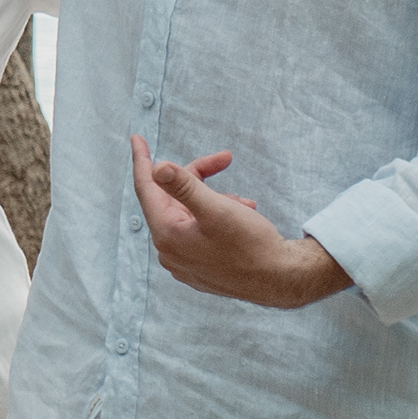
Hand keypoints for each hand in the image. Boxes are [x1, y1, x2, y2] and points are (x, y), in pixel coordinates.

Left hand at [130, 136, 347, 307]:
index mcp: (168, 235)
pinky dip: (218, 217)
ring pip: (190, 213)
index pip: (147, 189)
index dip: (142, 160)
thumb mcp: (217, 209)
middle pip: (173, 199)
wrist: (281, 280)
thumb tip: (157, 168)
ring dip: (216, 199)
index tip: (136, 138)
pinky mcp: (199, 267)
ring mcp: (184, 261)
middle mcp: (170, 251)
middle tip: (225, 158)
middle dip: (199, 177)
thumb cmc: (251, 245)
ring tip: (244, 204)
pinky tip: (243, 215)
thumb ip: (184, 187)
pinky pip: (199, 230)